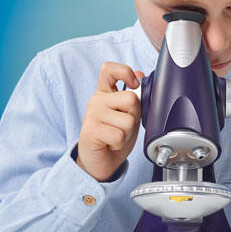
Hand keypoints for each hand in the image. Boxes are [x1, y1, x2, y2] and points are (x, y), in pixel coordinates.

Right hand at [77, 61, 143, 180]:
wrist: (99, 162)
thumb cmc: (114, 137)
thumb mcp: (127, 114)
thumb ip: (132, 96)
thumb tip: (140, 74)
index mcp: (105, 92)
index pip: (109, 69)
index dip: (124, 71)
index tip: (134, 83)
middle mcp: (96, 100)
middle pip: (131, 98)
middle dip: (135, 116)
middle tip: (124, 126)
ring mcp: (92, 114)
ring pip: (128, 120)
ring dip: (128, 133)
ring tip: (117, 137)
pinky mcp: (90, 131)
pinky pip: (119, 135)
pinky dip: (120, 143)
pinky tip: (111, 144)